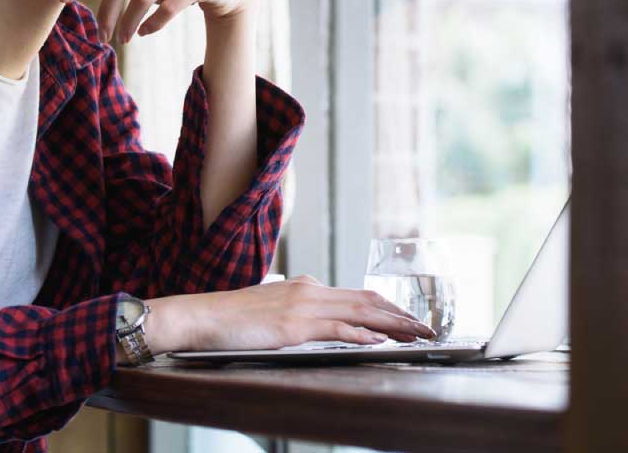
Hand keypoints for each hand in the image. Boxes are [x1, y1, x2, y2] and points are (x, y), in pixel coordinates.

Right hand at [145, 276, 437, 352]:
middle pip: (367, 300)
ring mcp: (303, 307)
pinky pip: (336, 329)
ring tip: (415, 334)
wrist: (202, 317)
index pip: (357, 295)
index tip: (408, 319)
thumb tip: (314, 318)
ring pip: (360, 312)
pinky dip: (362, 334)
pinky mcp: (293, 326)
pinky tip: (379, 341)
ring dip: (393, 324)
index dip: (388, 307)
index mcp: (306, 286)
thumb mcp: (271, 308)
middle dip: (401, 315)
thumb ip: (296, 308)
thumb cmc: (231, 318)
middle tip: (426, 328)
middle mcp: (310, 290)